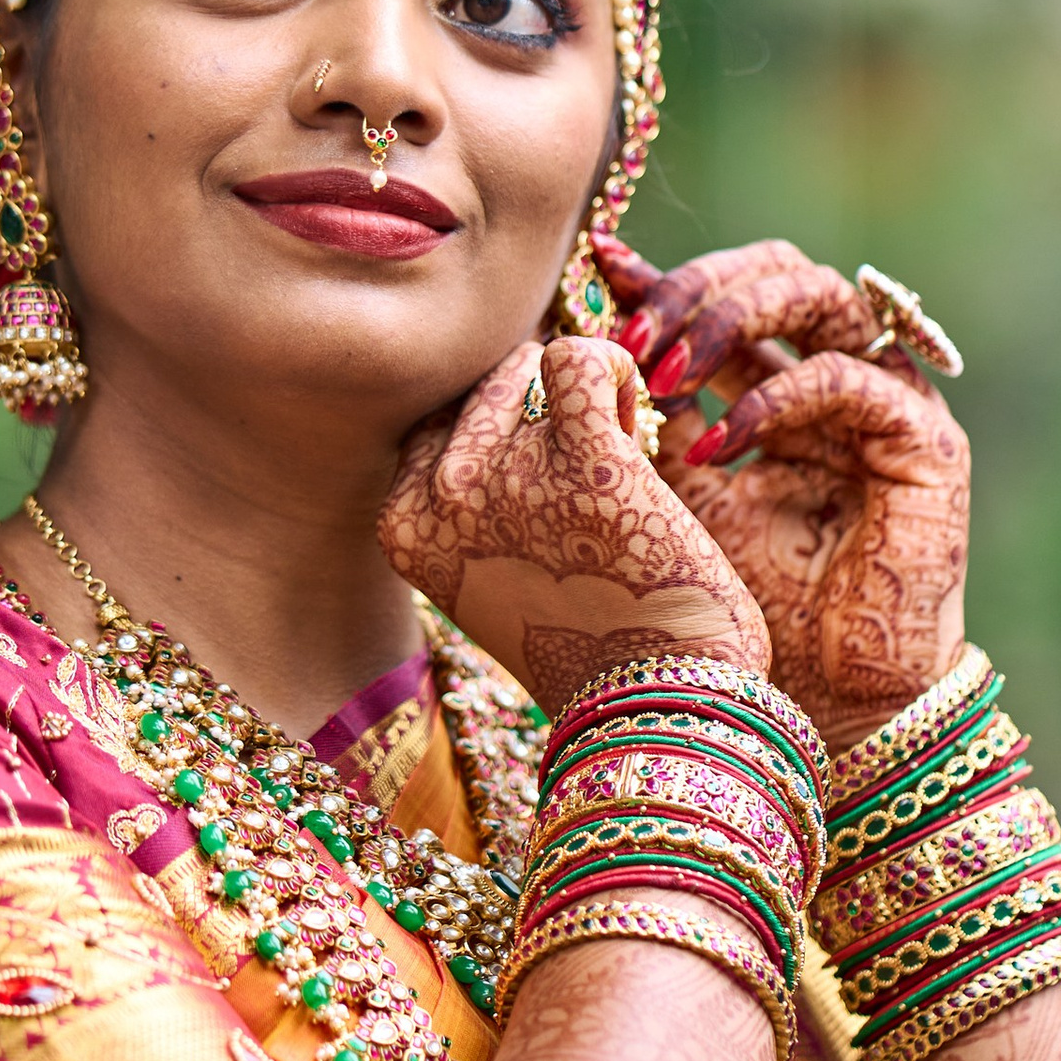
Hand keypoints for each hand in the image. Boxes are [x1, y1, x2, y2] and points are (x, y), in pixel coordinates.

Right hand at [378, 337, 769, 711]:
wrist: (657, 703)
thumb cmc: (586, 637)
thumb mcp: (488, 570)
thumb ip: (472, 496)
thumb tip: (509, 380)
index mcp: (403, 527)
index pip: (432, 427)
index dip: (495, 440)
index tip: (537, 490)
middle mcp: (439, 498)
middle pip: (474, 389)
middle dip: (533, 414)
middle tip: (580, 483)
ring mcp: (504, 475)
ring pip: (526, 365)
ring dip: (575, 397)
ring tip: (611, 463)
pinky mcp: (583, 460)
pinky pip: (576, 357)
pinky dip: (609, 369)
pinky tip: (629, 413)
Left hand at [606, 239, 968, 742]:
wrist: (828, 700)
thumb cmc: (744, 612)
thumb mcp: (668, 499)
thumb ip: (642, 426)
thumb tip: (573, 351)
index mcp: (779, 385)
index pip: (725, 296)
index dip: (663, 277)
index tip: (598, 267)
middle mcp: (839, 378)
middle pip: (775, 270)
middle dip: (694, 290)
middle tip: (631, 339)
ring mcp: (889, 401)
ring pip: (820, 294)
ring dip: (730, 321)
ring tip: (666, 377)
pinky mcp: (927, 440)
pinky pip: (849, 378)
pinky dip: (773, 399)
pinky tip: (716, 446)